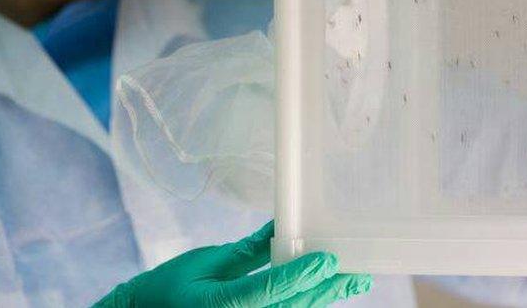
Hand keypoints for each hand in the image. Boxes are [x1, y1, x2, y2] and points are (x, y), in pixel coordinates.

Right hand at [94, 221, 371, 306]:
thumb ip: (246, 251)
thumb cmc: (167, 288)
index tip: (329, 260)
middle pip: (291, 306)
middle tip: (358, 276)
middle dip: (327, 290)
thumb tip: (279, 228)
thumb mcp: (205, 262)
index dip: (303, 274)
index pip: (271, 288)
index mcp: (221, 304)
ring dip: (322, 299)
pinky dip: (304, 304)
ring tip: (353, 284)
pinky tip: (325, 294)